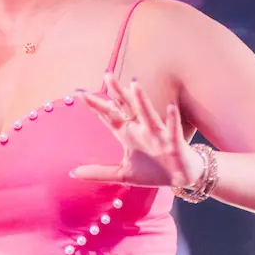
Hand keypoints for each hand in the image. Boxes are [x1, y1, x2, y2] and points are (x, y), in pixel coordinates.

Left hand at [71, 74, 203, 187]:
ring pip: (148, 114)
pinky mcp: (174, 143)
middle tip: (107, 75)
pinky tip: (170, 106)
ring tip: (134, 83)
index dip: (96, 106)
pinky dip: (172, 119)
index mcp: (128, 134)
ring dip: (142, 100)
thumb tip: (72, 173)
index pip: (109, 116)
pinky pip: (173, 129)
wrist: (182, 178)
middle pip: (126, 108)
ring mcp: (158, 135)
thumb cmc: (153, 172)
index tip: (80, 93)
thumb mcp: (123, 174)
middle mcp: (141, 129)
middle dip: (117, 93)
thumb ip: (98, 172)